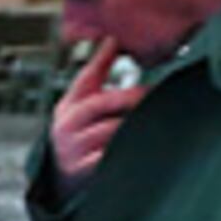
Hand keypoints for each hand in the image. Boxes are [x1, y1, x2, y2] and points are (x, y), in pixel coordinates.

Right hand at [50, 43, 142, 187]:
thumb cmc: (79, 135)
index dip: (103, 59)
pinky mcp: (85, 171)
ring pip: (112, 130)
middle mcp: (65, 127)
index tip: (121, 43)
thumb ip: (97, 72)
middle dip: (131, 96)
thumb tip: (113, 38)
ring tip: (158, 116)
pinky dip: (131, 149)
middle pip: (101, 102)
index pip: (85, 79)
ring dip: (136, 123)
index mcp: (66, 107)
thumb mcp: (80, 105)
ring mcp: (74, 150)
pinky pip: (113, 155)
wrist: (62, 181)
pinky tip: (147, 143)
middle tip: (156, 91)